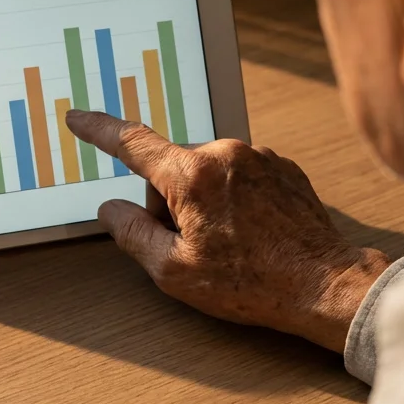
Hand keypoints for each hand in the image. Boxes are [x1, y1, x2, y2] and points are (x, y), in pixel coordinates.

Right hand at [65, 110, 391, 352]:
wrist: (324, 284)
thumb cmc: (252, 283)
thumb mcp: (174, 271)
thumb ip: (132, 234)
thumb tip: (111, 210)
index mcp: (192, 176)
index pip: (132, 144)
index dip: (99, 131)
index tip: (79, 120)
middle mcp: (224, 152)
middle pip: (171, 168)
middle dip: (169, 202)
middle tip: (193, 247)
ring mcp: (257, 156)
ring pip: (205, 172)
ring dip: (203, 202)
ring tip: (230, 245)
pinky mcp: (281, 166)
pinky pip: (238, 175)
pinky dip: (233, 199)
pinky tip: (251, 234)